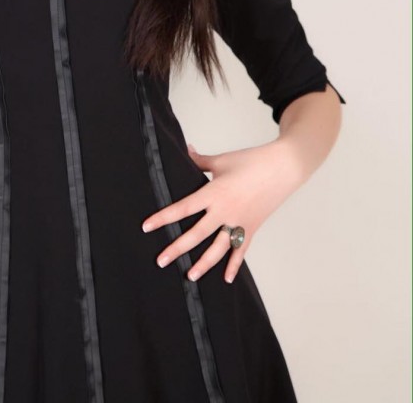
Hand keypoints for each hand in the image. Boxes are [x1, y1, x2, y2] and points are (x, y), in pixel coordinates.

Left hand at [140, 138, 300, 283]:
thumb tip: (185, 150)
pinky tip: (226, 278)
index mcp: (214, 193)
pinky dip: (234, 265)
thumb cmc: (251, 161)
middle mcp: (225, 211)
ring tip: (189, 276)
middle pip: (196, 234)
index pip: (183, 208)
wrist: (283, 168)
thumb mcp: (222, 160)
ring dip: (203, 264)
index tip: (147, 227)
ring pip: (218, 248)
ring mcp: (240, 222)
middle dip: (177, 248)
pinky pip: (241, 250)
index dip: (163, 218)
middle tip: (160, 261)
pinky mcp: (252, 227)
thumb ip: (200, 160)